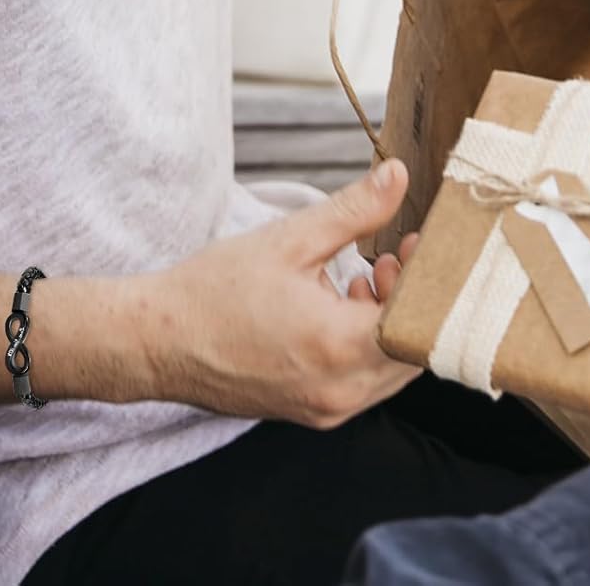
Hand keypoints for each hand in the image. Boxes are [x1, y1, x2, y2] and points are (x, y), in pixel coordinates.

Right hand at [142, 159, 419, 426]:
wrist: (158, 341)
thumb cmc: (214, 289)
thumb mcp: (288, 239)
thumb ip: (353, 210)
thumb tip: (398, 177)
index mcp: (338, 346)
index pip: (420, 322)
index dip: (430, 281)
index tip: (421, 244)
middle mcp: (342, 391)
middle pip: (416, 351)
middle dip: (414, 300)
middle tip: (397, 252)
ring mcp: (329, 409)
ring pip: (393, 370)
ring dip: (392, 324)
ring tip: (366, 275)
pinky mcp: (315, 412)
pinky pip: (365, 382)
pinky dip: (368, 346)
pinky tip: (341, 306)